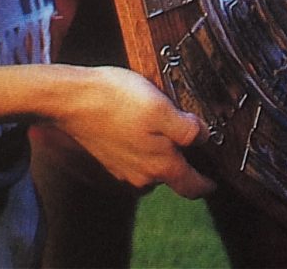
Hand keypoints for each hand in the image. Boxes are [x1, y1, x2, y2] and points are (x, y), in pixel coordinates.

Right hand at [53, 66, 213, 199]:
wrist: (71, 99)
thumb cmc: (116, 100)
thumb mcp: (161, 108)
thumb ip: (187, 129)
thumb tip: (204, 138)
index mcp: (160, 166)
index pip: (193, 187)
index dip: (207, 184)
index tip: (214, 181)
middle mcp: (142, 176)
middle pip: (171, 174)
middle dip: (180, 158)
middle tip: (186, 136)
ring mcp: (122, 169)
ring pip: (150, 165)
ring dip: (157, 150)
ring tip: (157, 124)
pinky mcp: (107, 158)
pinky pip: (131, 157)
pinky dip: (137, 145)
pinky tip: (133, 123)